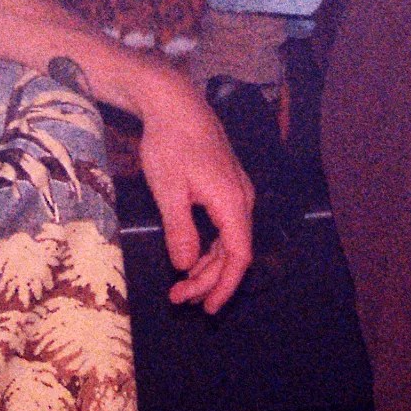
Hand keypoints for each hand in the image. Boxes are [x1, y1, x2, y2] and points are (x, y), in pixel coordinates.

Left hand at [130, 67, 256, 311]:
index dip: (225, 285)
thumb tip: (185, 266)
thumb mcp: (168, 190)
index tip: (207, 307)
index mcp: (233, 202)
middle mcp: (242, 199)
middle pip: (233, 252)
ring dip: (208, 266)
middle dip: (209, 280)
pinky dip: (208, 247)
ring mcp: (235, 192)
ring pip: (229, 240)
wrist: (174, 103)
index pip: (239, 255)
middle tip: (180, 299)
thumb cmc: (170, 144)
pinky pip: (223, 226)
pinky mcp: (225, 187)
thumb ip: (180, 230)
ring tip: (182, 286)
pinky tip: (190, 258)